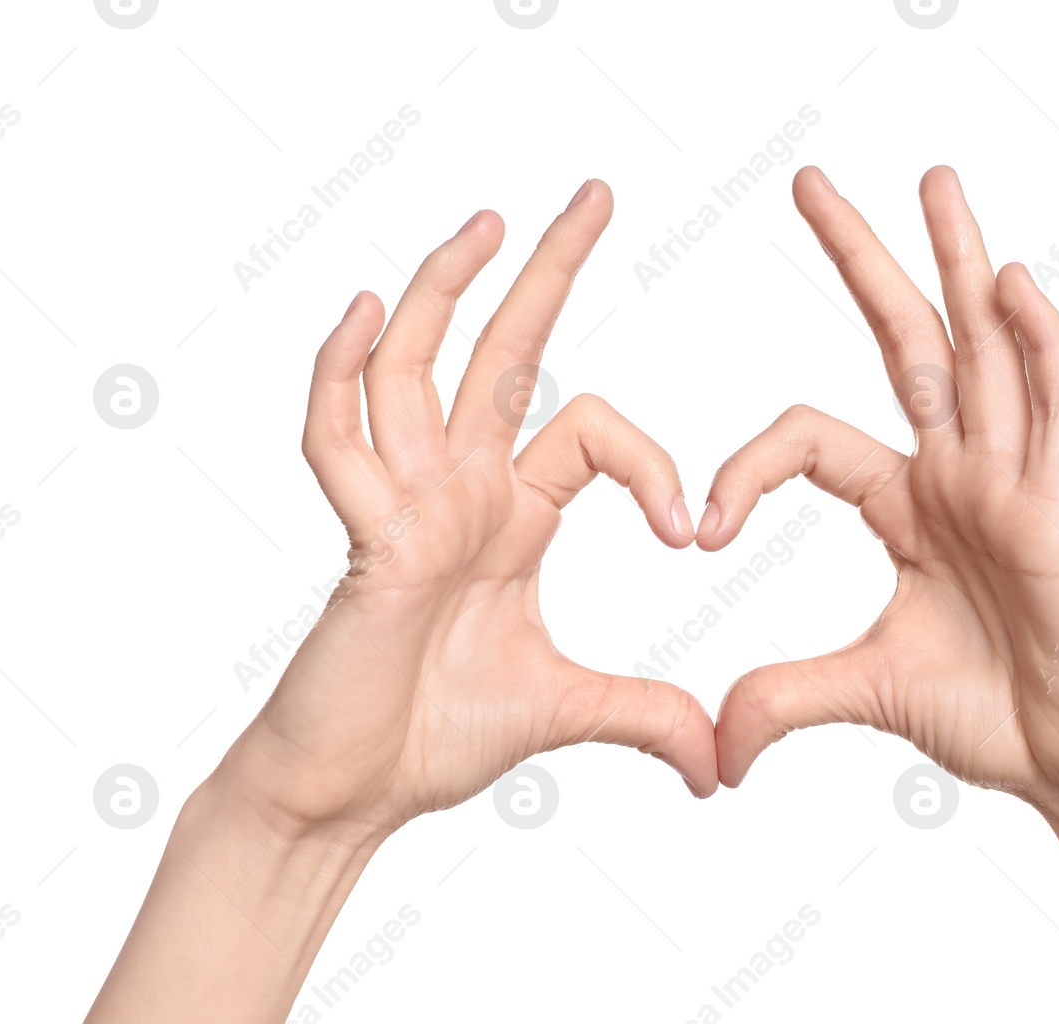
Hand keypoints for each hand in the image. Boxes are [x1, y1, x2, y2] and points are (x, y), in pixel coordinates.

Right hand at [218, 180, 717, 839]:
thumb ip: (645, 717)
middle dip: (546, 273)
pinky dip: (341, 375)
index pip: (589, 428)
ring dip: (445, 292)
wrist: (354, 793)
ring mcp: (404, 508)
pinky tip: (367, 311)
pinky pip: (338, 443)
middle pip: (501, 354)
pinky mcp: (362, 543)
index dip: (652, 459)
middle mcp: (457, 492)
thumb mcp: (566, 711)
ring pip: (414, 371)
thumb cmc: (436, 737)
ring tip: (487, 222)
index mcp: (510, 516)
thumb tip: (719, 766)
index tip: (692, 533)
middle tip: (597, 195)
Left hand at [703, 165, 1058, 814]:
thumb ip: (784, 697)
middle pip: (907, 343)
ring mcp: (1015, 486)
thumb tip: (711, 746)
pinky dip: (1040, 350)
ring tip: (932, 182)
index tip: (702, 532)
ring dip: (959, 263)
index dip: (745, 468)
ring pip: (986, 351)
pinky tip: (1012, 282)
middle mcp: (960, 475)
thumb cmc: (994, 715)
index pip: (810, 438)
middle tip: (808, 181)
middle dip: (860, 260)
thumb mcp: (863, 692)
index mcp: (909, 506)